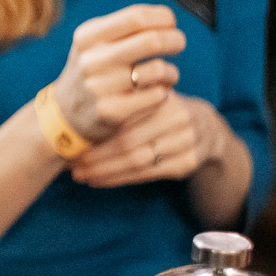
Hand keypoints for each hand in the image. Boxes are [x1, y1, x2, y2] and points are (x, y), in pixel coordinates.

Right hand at [53, 4, 185, 143]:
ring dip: (172, 71)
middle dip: (174, 39)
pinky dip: (164, 92)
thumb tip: (167, 19)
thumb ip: (125, 27)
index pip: (136, 17)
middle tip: (178, 43)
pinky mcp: (112, 111)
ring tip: (168, 74)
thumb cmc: (93, 69)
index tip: (170, 22)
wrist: (66, 112)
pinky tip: (157, 92)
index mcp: (88, 36)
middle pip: (151, 40)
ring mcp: (101, 86)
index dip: (162, 18)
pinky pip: (158, 95)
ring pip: (159, 69)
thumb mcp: (95, 42)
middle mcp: (92, 59)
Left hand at [70, 92, 226, 187]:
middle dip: (95, 156)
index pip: (122, 119)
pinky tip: (99, 180)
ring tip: (80, 174)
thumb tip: (74, 119)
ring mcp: (185, 142)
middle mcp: (177, 118)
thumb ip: (121, 100)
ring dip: (104, 171)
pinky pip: (148, 174)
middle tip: (70, 164)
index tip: (71, 141)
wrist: (205, 127)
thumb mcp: (147, 95)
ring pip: (136, 161)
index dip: (95, 132)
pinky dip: (120, 178)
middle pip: (127, 142)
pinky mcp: (187, 163)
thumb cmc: (161, 110)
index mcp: (162, 97)